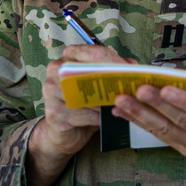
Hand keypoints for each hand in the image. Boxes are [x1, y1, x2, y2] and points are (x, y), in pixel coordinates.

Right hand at [26, 44, 135, 185]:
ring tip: (123, 103)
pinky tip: (109, 118)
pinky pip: (83, 113)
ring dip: (107, 99)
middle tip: (130, 86)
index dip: (115, 62)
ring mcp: (52, 91)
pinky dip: (99, 116)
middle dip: (112, 79)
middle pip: (89, 71)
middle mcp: (57, 69)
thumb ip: (114, 71)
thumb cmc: (83, 104)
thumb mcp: (98, 84)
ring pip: (86, 93)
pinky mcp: (54, 112)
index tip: (133, 71)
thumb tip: (133, 66)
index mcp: (69, 56)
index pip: (94, 53)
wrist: (62, 132)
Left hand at [112, 84, 185, 165]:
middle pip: (181, 122)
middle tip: (136, 90)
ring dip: (141, 115)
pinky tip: (121, 112)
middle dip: (157, 105)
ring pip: (165, 131)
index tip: (166, 87)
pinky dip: (139, 122)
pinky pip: (160, 136)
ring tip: (121, 101)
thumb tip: (173, 73)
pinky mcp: (184, 150)